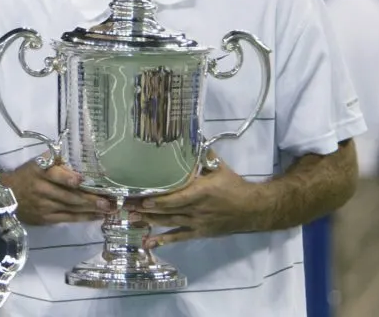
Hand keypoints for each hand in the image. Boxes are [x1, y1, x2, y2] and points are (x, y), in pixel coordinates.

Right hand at [0, 154, 116, 224]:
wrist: (6, 196)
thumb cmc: (25, 176)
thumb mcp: (35, 164)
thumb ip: (54, 161)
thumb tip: (75, 162)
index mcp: (39, 172)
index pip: (54, 175)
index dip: (67, 178)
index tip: (81, 180)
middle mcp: (42, 189)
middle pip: (68, 195)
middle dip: (89, 199)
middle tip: (107, 201)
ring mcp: (44, 206)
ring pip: (70, 208)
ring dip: (90, 209)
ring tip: (107, 209)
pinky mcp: (45, 219)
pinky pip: (67, 218)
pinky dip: (82, 218)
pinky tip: (95, 217)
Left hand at [126, 157, 262, 247]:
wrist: (253, 209)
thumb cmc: (233, 185)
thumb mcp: (219, 167)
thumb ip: (203, 155)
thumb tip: (191, 135)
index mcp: (201, 192)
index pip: (175, 197)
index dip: (157, 200)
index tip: (140, 198)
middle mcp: (196, 209)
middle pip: (167, 210)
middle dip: (145, 209)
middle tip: (125, 207)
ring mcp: (196, 223)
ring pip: (169, 223)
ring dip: (149, 222)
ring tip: (130, 219)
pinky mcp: (199, 233)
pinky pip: (179, 237)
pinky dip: (163, 241)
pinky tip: (148, 243)